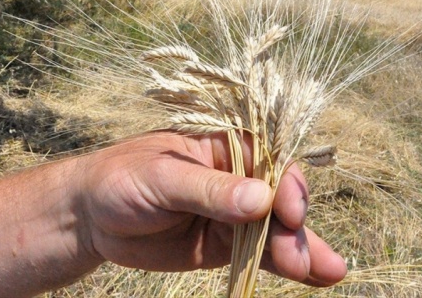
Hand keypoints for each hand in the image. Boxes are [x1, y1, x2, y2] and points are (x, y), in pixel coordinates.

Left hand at [79, 131, 346, 285]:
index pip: (268, 158)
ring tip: (329, 273)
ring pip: (277, 229)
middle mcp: (237, 175)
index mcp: (224, 144)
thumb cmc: (122, 179)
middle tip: (301, 258)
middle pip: (279, 197)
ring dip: (302, 250)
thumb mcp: (162, 177)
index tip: (289, 211)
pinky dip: (288, 265)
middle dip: (294, 226)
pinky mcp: (227, 243)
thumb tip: (260, 200)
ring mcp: (234, 212)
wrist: (92, 218)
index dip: (285, 183)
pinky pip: (262, 253)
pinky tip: (318, 278)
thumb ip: (209, 189)